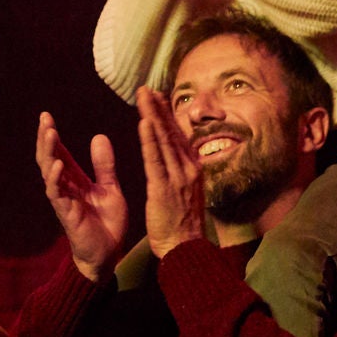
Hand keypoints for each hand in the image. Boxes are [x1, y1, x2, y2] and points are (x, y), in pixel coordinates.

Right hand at [37, 112, 127, 281]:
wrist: (108, 253)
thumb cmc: (107, 223)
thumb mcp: (110, 188)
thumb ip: (104, 165)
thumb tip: (99, 136)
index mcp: (75, 180)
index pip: (60, 153)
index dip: (53, 135)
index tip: (47, 115)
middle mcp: (65, 187)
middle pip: (49, 158)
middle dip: (46, 138)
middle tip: (44, 118)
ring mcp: (63, 199)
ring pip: (49, 172)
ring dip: (48, 152)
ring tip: (50, 133)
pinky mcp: (66, 213)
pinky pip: (56, 193)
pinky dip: (55, 178)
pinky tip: (57, 163)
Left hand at [137, 87, 205, 256]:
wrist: (185, 248)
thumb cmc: (181, 223)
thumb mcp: (185, 191)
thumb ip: (180, 170)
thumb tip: (176, 154)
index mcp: (192, 168)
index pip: (178, 135)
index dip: (167, 115)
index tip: (158, 96)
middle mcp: (188, 168)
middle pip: (171, 132)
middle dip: (159, 108)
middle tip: (146, 88)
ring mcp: (178, 177)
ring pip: (163, 141)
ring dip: (153, 116)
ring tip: (144, 96)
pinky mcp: (164, 188)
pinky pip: (155, 160)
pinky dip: (149, 140)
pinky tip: (144, 123)